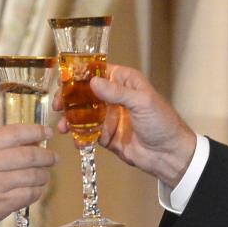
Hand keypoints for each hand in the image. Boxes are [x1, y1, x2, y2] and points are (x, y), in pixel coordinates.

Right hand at [0, 124, 56, 226]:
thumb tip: (32, 140)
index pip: (16, 132)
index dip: (36, 130)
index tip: (48, 132)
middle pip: (30, 155)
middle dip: (47, 156)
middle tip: (53, 158)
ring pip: (33, 176)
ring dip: (43, 175)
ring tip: (44, 175)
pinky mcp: (0, 205)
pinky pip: (29, 195)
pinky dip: (36, 192)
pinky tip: (35, 190)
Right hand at [61, 64, 195, 186]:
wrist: (169, 154)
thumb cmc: (162, 122)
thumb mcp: (142, 102)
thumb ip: (117, 92)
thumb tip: (93, 82)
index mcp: (125, 82)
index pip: (99, 72)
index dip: (80, 74)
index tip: (64, 80)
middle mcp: (115, 97)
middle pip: (86, 93)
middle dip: (69, 98)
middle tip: (58, 105)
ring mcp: (109, 117)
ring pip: (83, 114)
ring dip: (71, 119)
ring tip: (63, 127)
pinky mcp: (107, 135)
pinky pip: (88, 133)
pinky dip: (79, 136)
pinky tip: (76, 140)